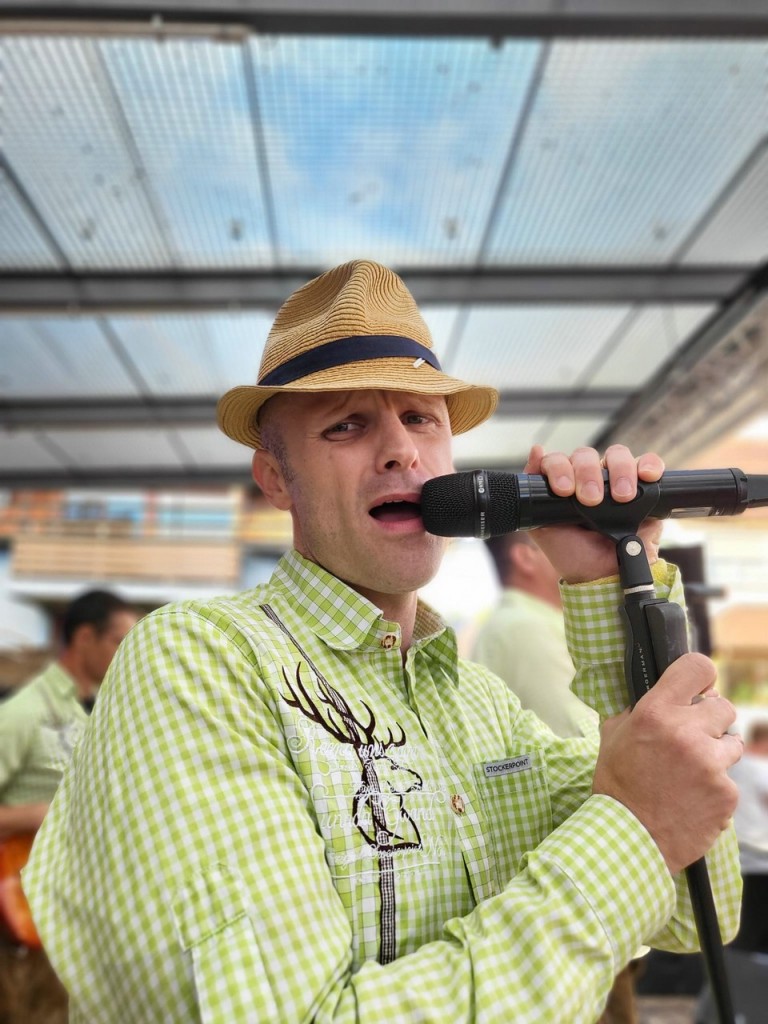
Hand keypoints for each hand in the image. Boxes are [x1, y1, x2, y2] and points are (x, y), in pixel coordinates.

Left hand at [524, 443, 664, 582]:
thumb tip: (536, 452)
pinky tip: (646, 476)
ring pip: (617, 455)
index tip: (563, 491)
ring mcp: (617, 480)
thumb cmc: (574, 554)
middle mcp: (590, 477)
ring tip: (621, 497)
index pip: (559, 460)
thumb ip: (533, 495)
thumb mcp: (543, 528)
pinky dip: (650, 465)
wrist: (604, 576)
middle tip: (591, 500)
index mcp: (565, 483)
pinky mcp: (645, 488)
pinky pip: (649, 465)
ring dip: (619, 471)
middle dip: (587, 474)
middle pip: (587, 455)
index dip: (560, 468)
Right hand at [592, 653, 742, 874]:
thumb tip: (661, 693)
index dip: (701, 677)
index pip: (697, 668)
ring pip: (732, 743)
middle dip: (710, 721)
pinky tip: (693, 798)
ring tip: (692, 773)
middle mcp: (686, 732)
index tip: (699, 689)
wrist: (628, 838)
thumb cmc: (617, 785)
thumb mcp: (614, 735)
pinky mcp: (726, 793)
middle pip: (723, 706)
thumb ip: (639, 710)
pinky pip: (730, 780)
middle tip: (693, 739)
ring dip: (717, 754)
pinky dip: (716, 788)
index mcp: (656, 712)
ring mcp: (710, 763)